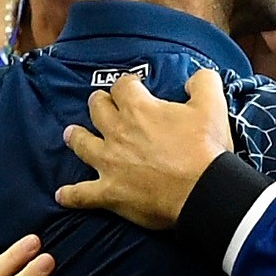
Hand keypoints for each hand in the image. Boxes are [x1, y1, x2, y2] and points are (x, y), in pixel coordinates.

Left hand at [58, 67, 234, 230]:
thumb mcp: (212, 105)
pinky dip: (72, 195)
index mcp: (139, 109)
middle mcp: (118, 132)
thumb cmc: (206, 149)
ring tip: (71, 134)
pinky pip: (82, 194)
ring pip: (82, 144)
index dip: (127, 83)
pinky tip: (62, 195)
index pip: (122, 86)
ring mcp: (109, 163)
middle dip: (99, 103)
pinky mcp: (110, 192)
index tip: (132, 86)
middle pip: (97, 109)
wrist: (202, 191)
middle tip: (101, 104)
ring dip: (76, 138)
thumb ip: (202, 82)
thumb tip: (192, 79)